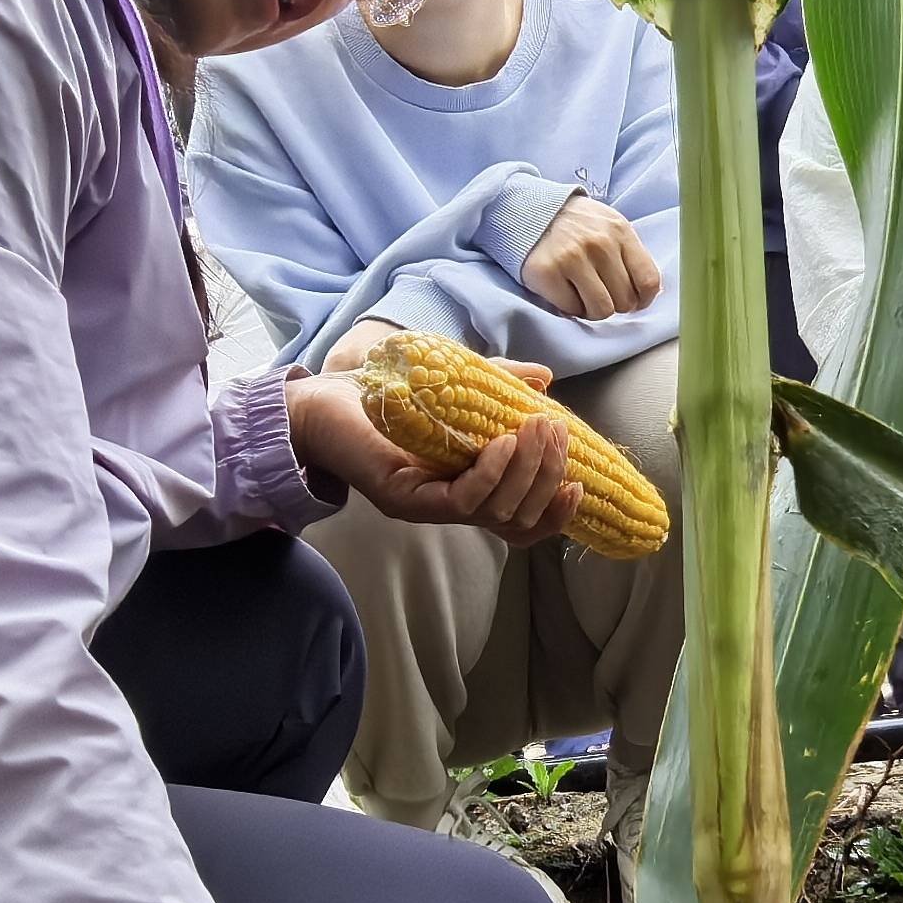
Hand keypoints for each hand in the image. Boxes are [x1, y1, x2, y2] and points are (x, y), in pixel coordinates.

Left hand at [287, 366, 587, 544]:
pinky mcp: (403, 499)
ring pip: (495, 512)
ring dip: (527, 472)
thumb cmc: (386, 395)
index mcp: (467, 490)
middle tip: (556, 432)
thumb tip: (544, 380)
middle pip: (517, 520)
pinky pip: (460, 501)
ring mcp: (427, 508)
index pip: (521, 522)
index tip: (581, 483)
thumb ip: (499, 385)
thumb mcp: (456, 386)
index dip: (554, 512)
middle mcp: (450, 507)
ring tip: (540, 429)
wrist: (321, 400)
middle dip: (548, 478)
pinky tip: (503, 445)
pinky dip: (489, 475)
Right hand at [521, 192, 662, 319]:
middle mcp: (600, 244)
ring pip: (601, 311)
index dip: (643, 300)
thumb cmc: (576, 226)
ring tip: (582, 294)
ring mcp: (573, 258)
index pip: (649, 281)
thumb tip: (649, 295)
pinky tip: (563, 290)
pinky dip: (569, 306)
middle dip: (614, 303)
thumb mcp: (610, 227)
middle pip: (625, 301)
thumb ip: (630, 256)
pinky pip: (572, 310)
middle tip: (599, 292)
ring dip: (592, 309)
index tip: (633, 301)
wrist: (528, 210)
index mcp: (621, 232)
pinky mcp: (548, 273)